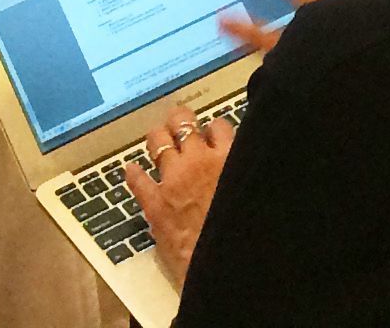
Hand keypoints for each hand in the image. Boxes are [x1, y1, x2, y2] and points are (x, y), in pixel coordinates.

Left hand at [125, 106, 234, 287]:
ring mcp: (173, 180)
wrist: (226, 268)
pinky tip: (131, 171)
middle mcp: (198, 161)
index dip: (214, 130)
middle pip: (183, 123)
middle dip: (180, 120)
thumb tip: (250, 170)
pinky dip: (133, 174)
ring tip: (158, 138)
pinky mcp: (155, 203)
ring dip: (158, 138)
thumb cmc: (248, 237)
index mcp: (229, 158)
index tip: (213, 135)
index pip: (219, 126)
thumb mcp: (258, 196)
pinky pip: (138, 180)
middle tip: (179, 123)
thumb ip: (248, 176)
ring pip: (157, 141)